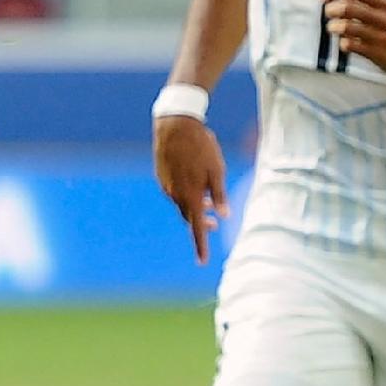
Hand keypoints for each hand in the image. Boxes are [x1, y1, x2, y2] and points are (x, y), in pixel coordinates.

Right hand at [154, 115, 227, 264]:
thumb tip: (224, 217)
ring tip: (209, 200)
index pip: (197, 228)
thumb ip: (220, 195)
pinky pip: (174, 191)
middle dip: (201, 224)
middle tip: (215, 225)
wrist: (175, 125)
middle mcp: (175, 194)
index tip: (202, 261)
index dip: (200, 245)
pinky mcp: (161, 176)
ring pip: (181, 203)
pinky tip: (194, 182)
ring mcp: (166, 185)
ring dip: (195, 206)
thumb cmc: (201, 147)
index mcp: (191, 196)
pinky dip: (186, 194)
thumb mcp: (217, 170)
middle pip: (189, 217)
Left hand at [321, 0, 385, 80]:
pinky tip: (345, 43)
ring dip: (334, 27)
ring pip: (347, 27)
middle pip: (348, 8)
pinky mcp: (378, 54)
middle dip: (331, 9)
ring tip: (332, 28)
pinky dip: (343, 43)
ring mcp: (381, 37)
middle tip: (328, 12)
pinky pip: (352, 45)